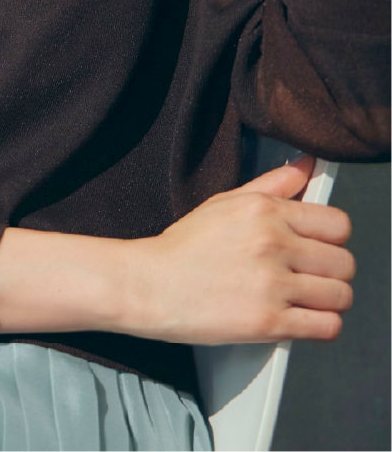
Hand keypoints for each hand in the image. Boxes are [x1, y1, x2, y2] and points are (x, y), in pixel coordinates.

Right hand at [127, 156, 354, 344]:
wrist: (149, 286)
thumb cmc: (183, 248)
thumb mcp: (225, 203)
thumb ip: (272, 185)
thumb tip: (304, 167)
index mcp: (263, 211)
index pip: (338, 223)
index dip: (332, 238)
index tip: (319, 246)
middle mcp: (272, 244)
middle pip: (344, 262)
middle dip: (331, 271)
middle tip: (308, 275)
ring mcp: (272, 284)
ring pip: (341, 296)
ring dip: (327, 300)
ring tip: (303, 298)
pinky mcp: (269, 322)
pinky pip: (327, 327)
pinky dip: (321, 326)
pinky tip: (300, 318)